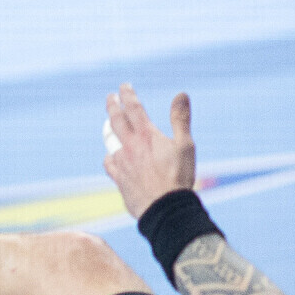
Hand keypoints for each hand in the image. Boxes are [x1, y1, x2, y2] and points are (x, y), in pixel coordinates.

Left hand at [103, 85, 195, 219]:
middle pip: (116, 120)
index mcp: (146, 135)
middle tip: (110, 97)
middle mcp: (130, 146)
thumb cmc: (179, 176)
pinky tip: (112, 157)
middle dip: (112, 106)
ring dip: (111, 131)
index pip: (134, 108)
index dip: (128, 95)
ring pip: (111, 142)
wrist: (165, 207)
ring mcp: (121, 162)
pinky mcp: (118, 178)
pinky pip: (109, 163)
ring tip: (111, 126)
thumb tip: (181, 94)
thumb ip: (181, 119)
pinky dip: (111, 157)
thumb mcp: (185, 145)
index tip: (124, 86)